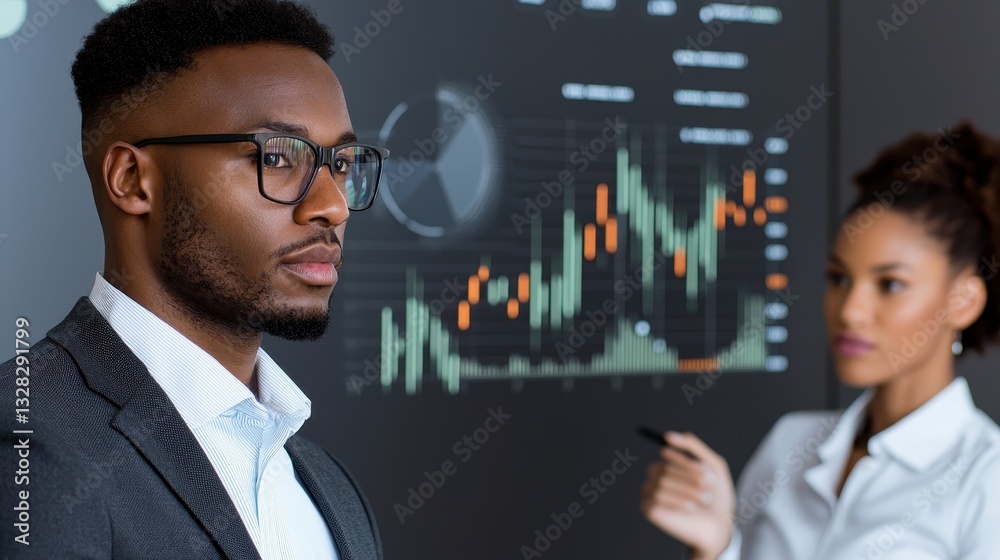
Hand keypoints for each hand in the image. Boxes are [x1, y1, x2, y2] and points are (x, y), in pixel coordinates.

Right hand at [639, 431, 735, 559]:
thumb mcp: (712, 465)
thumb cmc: (716, 497)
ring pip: (662, 482)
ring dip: (687, 490)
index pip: (668, 452)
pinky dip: (677, 501)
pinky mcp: (649, 509)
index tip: (707, 472)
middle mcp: (655, 476)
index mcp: (668, 464)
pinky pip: (657, 498)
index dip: (687, 461)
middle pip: (665, 468)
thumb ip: (693, 446)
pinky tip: (690, 508)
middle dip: (689, 476)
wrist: (719, 527)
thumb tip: (668, 435)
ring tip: (703, 499)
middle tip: (708, 486)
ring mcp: (650, 493)